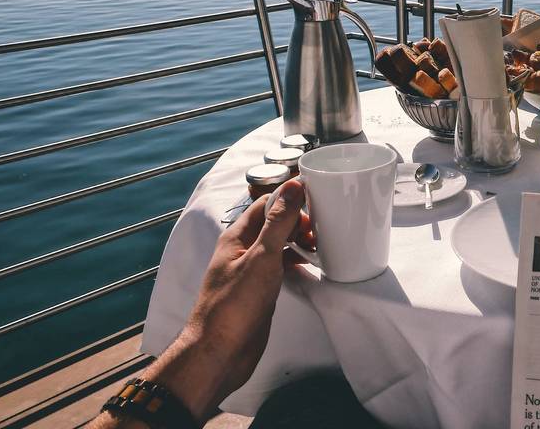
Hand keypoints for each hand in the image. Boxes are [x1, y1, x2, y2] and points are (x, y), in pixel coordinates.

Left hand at [115, 179, 311, 423]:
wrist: (220, 354)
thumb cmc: (233, 307)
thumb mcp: (261, 258)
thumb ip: (278, 222)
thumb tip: (292, 186)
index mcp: (237, 237)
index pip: (266, 204)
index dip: (290, 199)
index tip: (315, 202)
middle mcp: (242, 250)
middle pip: (273, 222)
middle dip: (298, 220)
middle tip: (319, 229)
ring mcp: (251, 271)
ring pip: (278, 244)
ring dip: (298, 240)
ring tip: (318, 245)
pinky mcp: (260, 290)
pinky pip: (280, 266)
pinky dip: (296, 261)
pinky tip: (309, 266)